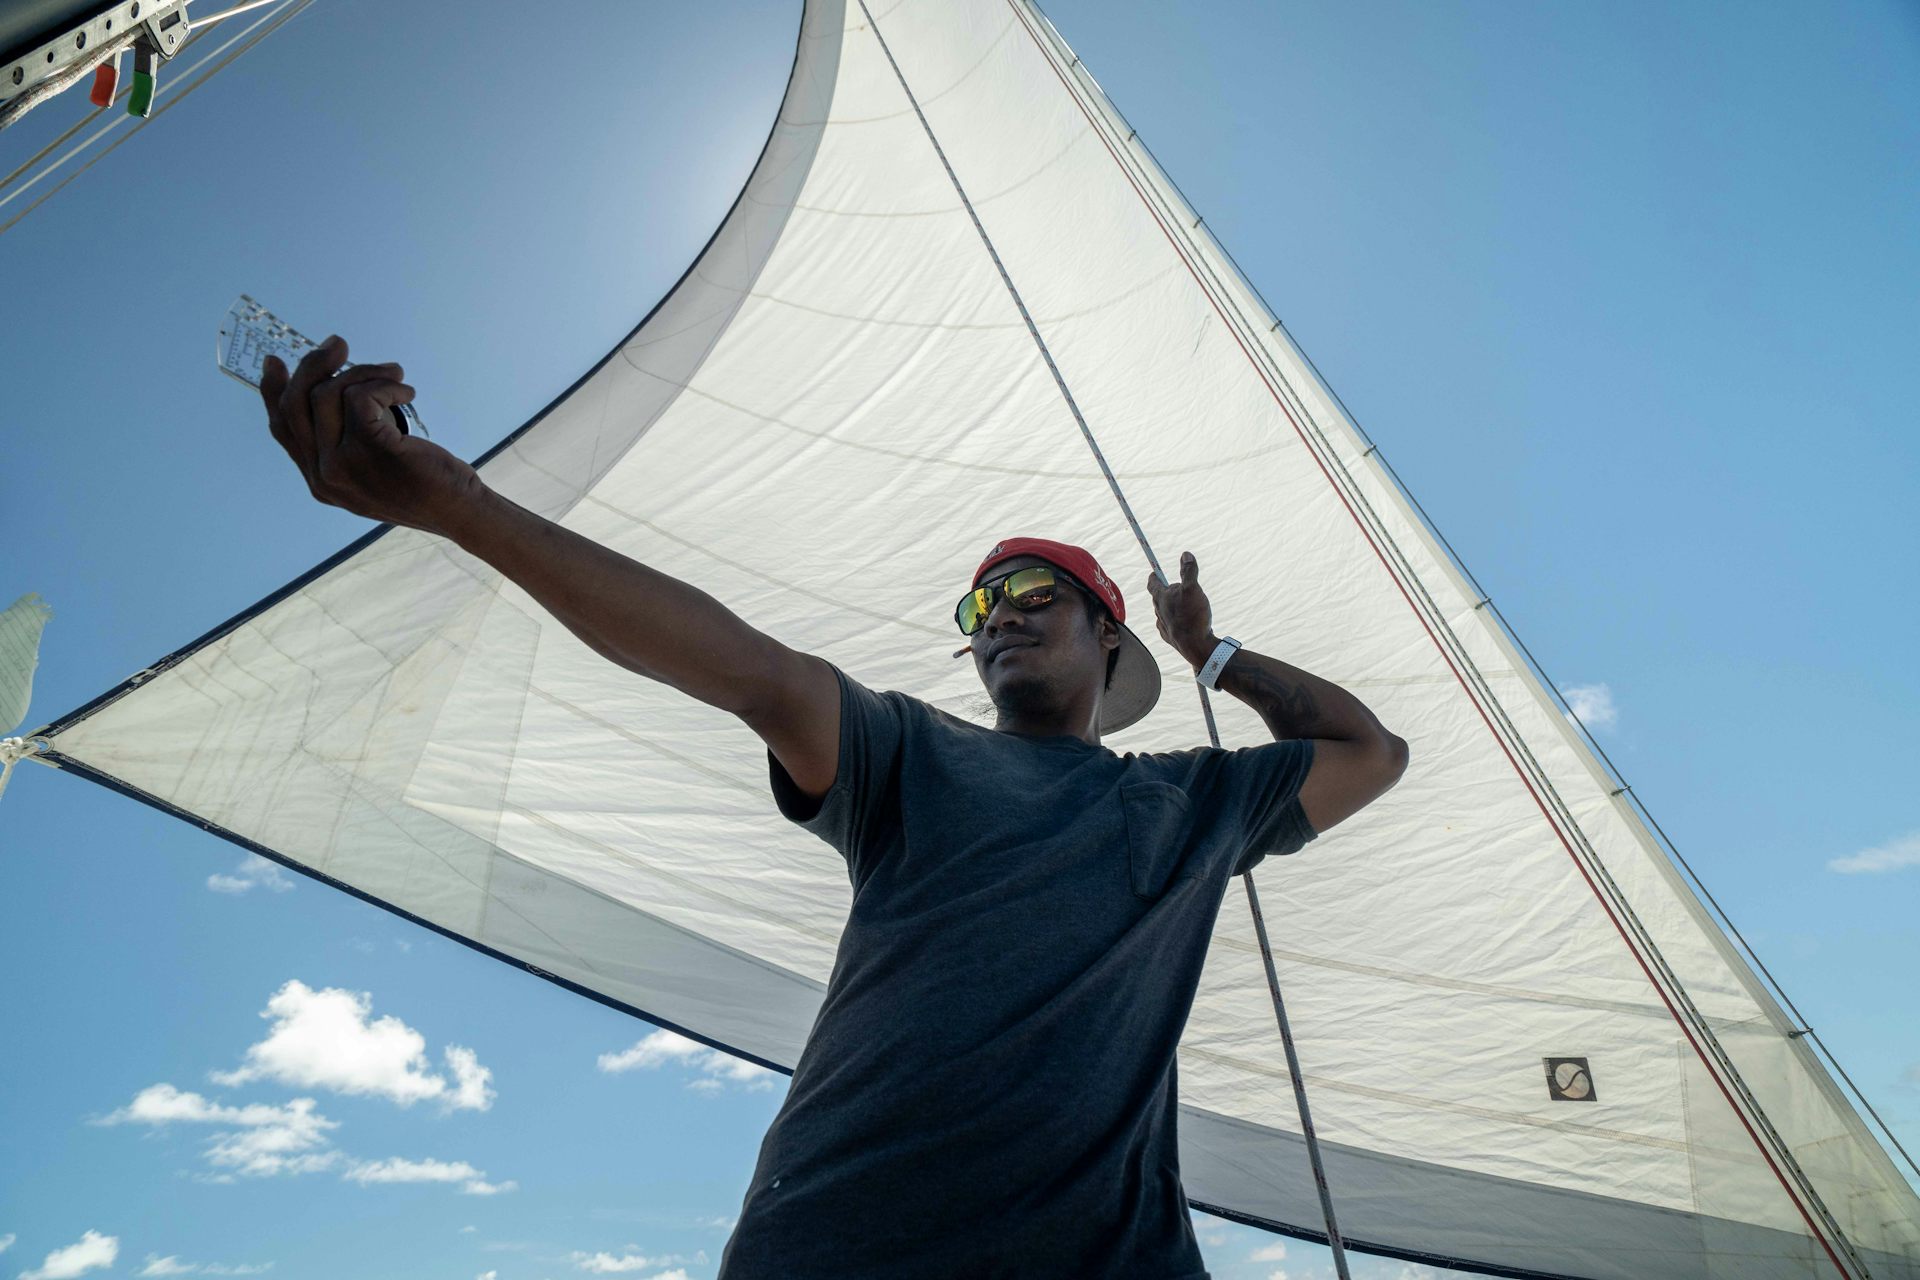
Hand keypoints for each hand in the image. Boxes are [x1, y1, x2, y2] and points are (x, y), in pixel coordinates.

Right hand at [261, 335, 482, 536]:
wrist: (458, 511)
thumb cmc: (423, 484)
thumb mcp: (373, 467)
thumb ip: (346, 440)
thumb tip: (332, 384)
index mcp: (319, 480)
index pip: (283, 429)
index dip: (273, 392)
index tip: (275, 361)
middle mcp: (323, 476)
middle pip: (296, 405)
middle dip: (312, 365)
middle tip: (338, 344)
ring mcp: (342, 465)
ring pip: (328, 394)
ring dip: (363, 372)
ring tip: (394, 374)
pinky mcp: (370, 449)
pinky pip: (361, 396)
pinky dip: (385, 385)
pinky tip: (407, 393)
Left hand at [1145, 550, 1217, 668]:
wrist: (1195, 646)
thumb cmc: (1192, 615)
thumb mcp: (1193, 588)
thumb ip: (1189, 571)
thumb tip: (1186, 555)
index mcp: (1160, 597)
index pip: (1152, 583)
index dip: (1154, 576)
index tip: (1154, 572)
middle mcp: (1158, 611)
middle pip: (1158, 597)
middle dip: (1165, 591)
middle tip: (1175, 587)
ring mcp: (1163, 625)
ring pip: (1164, 612)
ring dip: (1171, 607)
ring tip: (1184, 606)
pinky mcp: (1170, 637)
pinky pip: (1171, 626)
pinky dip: (1176, 622)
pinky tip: (1183, 623)